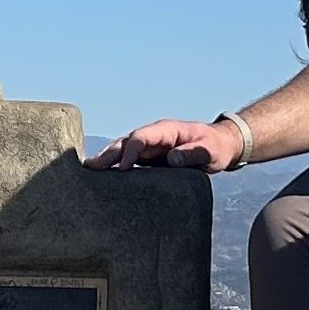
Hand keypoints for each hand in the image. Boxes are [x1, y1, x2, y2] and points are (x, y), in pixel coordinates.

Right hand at [97, 117, 240, 171]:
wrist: (220, 146)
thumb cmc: (216, 147)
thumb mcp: (210, 151)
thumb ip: (193, 154)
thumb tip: (172, 159)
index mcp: (166, 130)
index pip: (141, 137)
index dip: (130, 151)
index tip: (123, 168)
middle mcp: (154, 136)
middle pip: (126, 142)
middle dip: (108, 153)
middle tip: (90, 167)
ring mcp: (150, 147)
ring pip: (123, 150)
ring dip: (106, 160)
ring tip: (88, 172)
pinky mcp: (149, 158)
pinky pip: (128, 161)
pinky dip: (114, 167)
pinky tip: (102, 179)